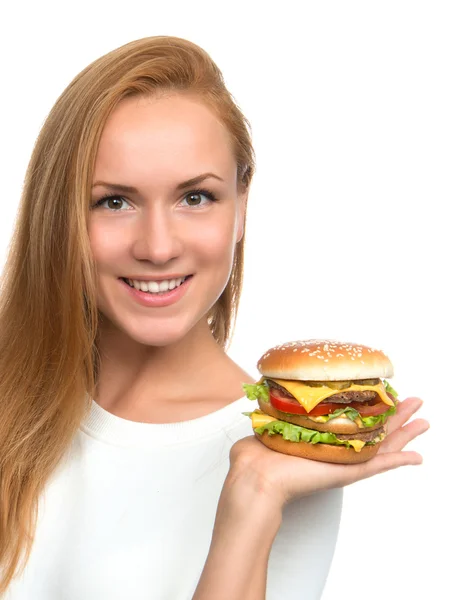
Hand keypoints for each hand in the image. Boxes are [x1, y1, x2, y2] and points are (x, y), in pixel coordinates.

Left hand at [229, 397, 428, 509]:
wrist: (258, 478)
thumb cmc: (257, 454)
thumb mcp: (268, 423)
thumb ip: (273, 411)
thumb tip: (267, 396)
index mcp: (320, 437)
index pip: (349, 419)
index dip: (368, 406)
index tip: (380, 394)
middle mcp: (336, 448)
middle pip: (374, 430)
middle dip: (395, 415)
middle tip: (414, 403)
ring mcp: (346, 460)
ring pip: (384, 445)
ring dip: (405, 432)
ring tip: (424, 421)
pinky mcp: (349, 471)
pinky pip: (380, 465)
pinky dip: (401, 460)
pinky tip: (417, 456)